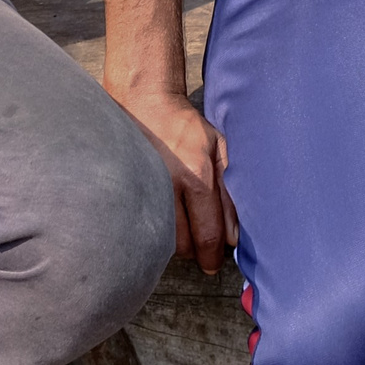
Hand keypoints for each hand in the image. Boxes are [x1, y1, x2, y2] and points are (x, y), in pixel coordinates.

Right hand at [110, 85, 235, 272]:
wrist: (144, 104)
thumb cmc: (186, 127)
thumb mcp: (220, 149)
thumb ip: (231, 192)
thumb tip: (233, 236)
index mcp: (197, 177)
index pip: (208, 234)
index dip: (214, 255)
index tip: (215, 260)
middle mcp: (170, 187)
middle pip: (185, 244)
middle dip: (197, 251)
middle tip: (202, 245)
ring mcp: (147, 189)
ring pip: (164, 240)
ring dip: (177, 242)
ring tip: (184, 228)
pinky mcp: (131, 189)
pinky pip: (145, 225)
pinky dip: (158, 230)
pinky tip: (165, 220)